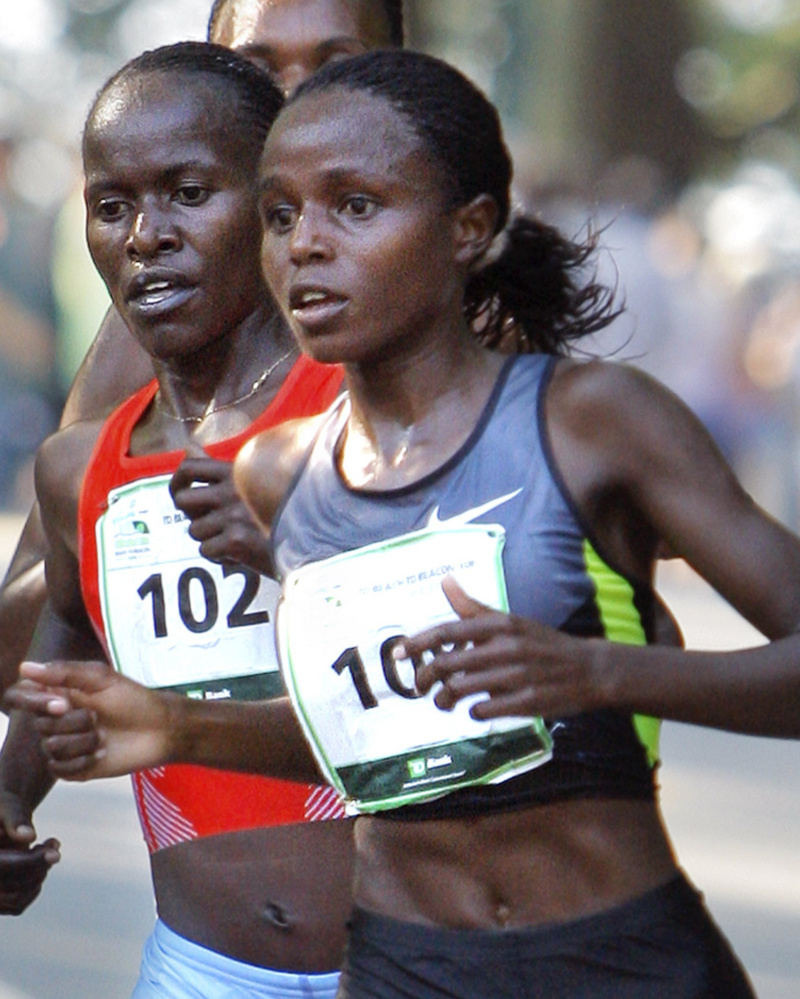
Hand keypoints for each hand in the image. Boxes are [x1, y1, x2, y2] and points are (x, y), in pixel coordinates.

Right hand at [0, 790, 58, 915]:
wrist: (1, 821)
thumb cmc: (4, 810)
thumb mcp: (8, 806)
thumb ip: (15, 819)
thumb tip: (27, 837)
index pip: (3, 867)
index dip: (31, 862)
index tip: (56, 854)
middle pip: (12, 886)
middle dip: (40, 865)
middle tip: (53, 844)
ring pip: (16, 898)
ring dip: (40, 874)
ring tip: (47, 848)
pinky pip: (17, 905)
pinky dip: (34, 885)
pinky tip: (38, 863)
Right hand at [5, 662, 175, 779]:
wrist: (158, 730)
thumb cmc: (133, 699)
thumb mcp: (101, 679)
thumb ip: (64, 673)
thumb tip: (24, 667)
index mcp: (58, 693)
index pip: (20, 696)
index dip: (33, 702)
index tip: (62, 703)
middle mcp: (54, 719)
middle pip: (39, 725)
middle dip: (74, 721)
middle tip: (98, 717)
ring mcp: (62, 744)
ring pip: (50, 747)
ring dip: (82, 741)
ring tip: (103, 736)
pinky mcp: (71, 768)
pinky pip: (59, 769)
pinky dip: (83, 761)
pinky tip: (101, 753)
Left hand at [170, 456, 272, 573]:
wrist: (312, 539)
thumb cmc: (282, 509)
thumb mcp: (253, 480)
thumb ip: (218, 466)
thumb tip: (189, 447)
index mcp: (238, 472)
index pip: (190, 468)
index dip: (177, 481)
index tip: (181, 492)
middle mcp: (232, 491)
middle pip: (183, 501)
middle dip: (192, 514)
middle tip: (208, 522)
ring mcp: (234, 516)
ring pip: (195, 530)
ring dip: (210, 538)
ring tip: (234, 538)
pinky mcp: (237, 541)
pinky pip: (206, 550)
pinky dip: (220, 556)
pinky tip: (240, 552)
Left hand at [404, 576, 603, 719]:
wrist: (590, 669)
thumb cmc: (541, 644)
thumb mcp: (510, 621)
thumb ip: (473, 608)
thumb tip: (444, 581)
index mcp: (500, 624)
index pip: (449, 631)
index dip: (419, 643)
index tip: (399, 653)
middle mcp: (507, 646)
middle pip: (449, 663)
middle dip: (426, 677)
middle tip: (420, 686)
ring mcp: (518, 675)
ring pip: (462, 689)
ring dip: (444, 699)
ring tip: (442, 702)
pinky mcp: (528, 701)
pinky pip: (485, 710)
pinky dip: (474, 712)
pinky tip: (475, 709)